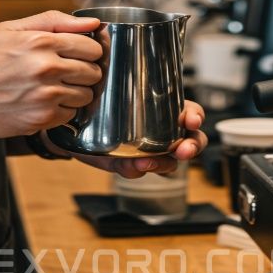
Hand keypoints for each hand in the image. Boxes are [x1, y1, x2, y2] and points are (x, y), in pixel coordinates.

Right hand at [0, 11, 102, 137]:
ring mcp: (45, 97)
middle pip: (93, 72)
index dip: (89, 51)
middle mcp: (47, 69)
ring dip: (76, 92)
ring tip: (53, 87)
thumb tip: (93, 23)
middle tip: (66, 72)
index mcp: (41, 42)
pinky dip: (61, 110)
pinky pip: (70, 115)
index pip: (92, 48)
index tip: (79, 55)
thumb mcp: (10, 29)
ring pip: (86, 96)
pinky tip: (43, 102)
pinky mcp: (40, 120)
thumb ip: (54, 21)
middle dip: (84, 71)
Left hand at [71, 100, 207, 177]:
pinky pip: (138, 172)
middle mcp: (164, 133)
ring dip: (162, 163)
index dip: (196, 117)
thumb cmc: (101, 104)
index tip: (192, 120)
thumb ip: (127, 108)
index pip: (192, 113)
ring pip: (170, 163)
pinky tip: (133, 166)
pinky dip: (136, 170)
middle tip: (183, 150)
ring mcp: (150, 153)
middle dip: (192, 146)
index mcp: (167, 111)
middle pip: (192, 142)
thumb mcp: (116, 100)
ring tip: (147, 162)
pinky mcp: (132, 166)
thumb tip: (134, 119)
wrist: (76, 123)